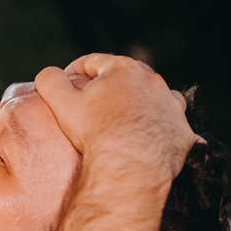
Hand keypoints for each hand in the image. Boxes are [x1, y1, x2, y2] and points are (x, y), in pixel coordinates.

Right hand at [34, 54, 196, 183]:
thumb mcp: (61, 103)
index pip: (92, 62)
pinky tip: (143, 138)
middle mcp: (152, 80)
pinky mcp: (182, 129)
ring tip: (119, 122)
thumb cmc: (96, 132)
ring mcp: (170, 104)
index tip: (66, 86)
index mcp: (123, 69)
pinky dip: (156, 126)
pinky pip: (167, 122)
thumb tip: (48, 74)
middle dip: (107, 87)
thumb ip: (50, 80)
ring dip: (135, 103)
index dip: (74, 72)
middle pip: (123, 77)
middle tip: (90, 106)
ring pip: (149, 97)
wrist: (131, 168)